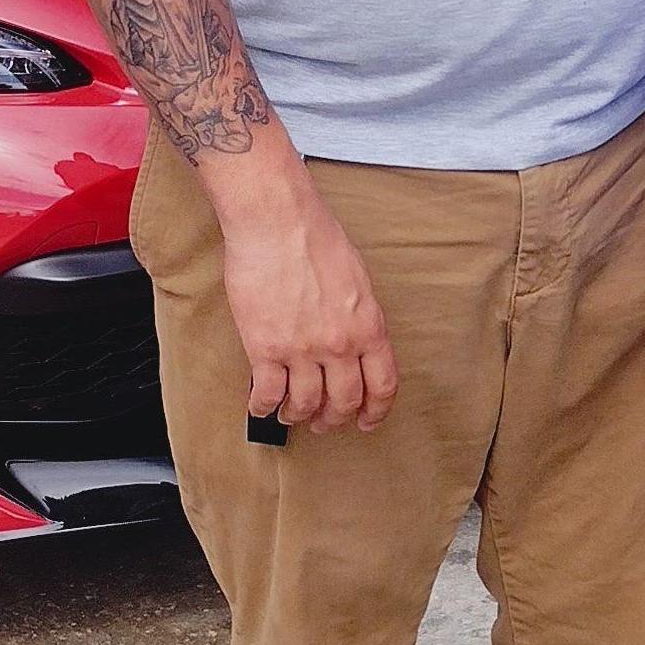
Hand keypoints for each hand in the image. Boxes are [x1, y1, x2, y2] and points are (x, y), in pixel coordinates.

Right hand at [214, 171, 398, 433]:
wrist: (277, 222)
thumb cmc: (315, 238)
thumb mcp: (357, 280)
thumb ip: (359, 317)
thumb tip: (356, 343)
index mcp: (368, 327)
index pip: (383, 385)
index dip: (376, 411)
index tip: (368, 421)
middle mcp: (339, 345)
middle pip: (344, 402)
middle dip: (334, 419)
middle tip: (325, 422)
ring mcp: (302, 350)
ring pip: (305, 405)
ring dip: (298, 415)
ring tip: (291, 413)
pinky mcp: (265, 349)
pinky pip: (267, 394)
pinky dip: (264, 407)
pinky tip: (261, 405)